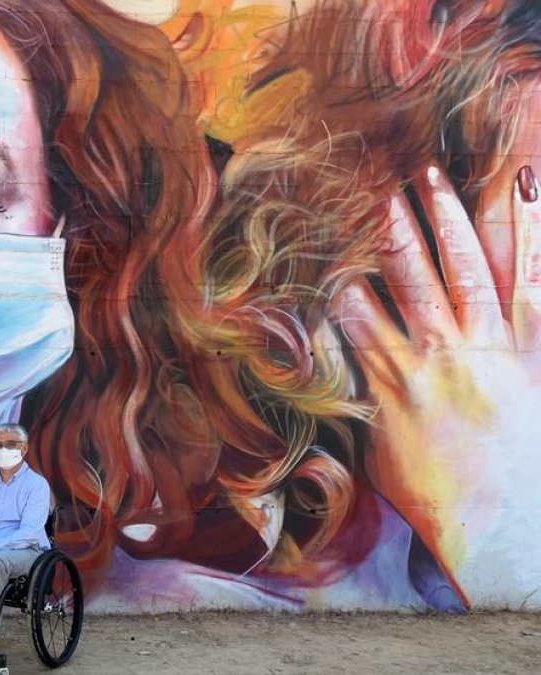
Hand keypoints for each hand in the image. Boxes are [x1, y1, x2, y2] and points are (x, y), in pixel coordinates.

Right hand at [333, 160, 540, 604]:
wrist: (501, 529)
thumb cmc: (436, 499)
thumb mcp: (375, 456)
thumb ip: (358, 406)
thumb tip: (333, 377)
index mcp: (390, 380)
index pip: (350, 307)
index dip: (334, 266)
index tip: (319, 233)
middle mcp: (435, 355)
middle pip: (404, 275)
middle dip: (387, 226)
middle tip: (373, 181)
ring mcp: (488, 350)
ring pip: (464, 269)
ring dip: (446, 219)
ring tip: (431, 175)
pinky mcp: (531, 352)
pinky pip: (532, 287)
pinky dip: (530, 243)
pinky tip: (526, 202)